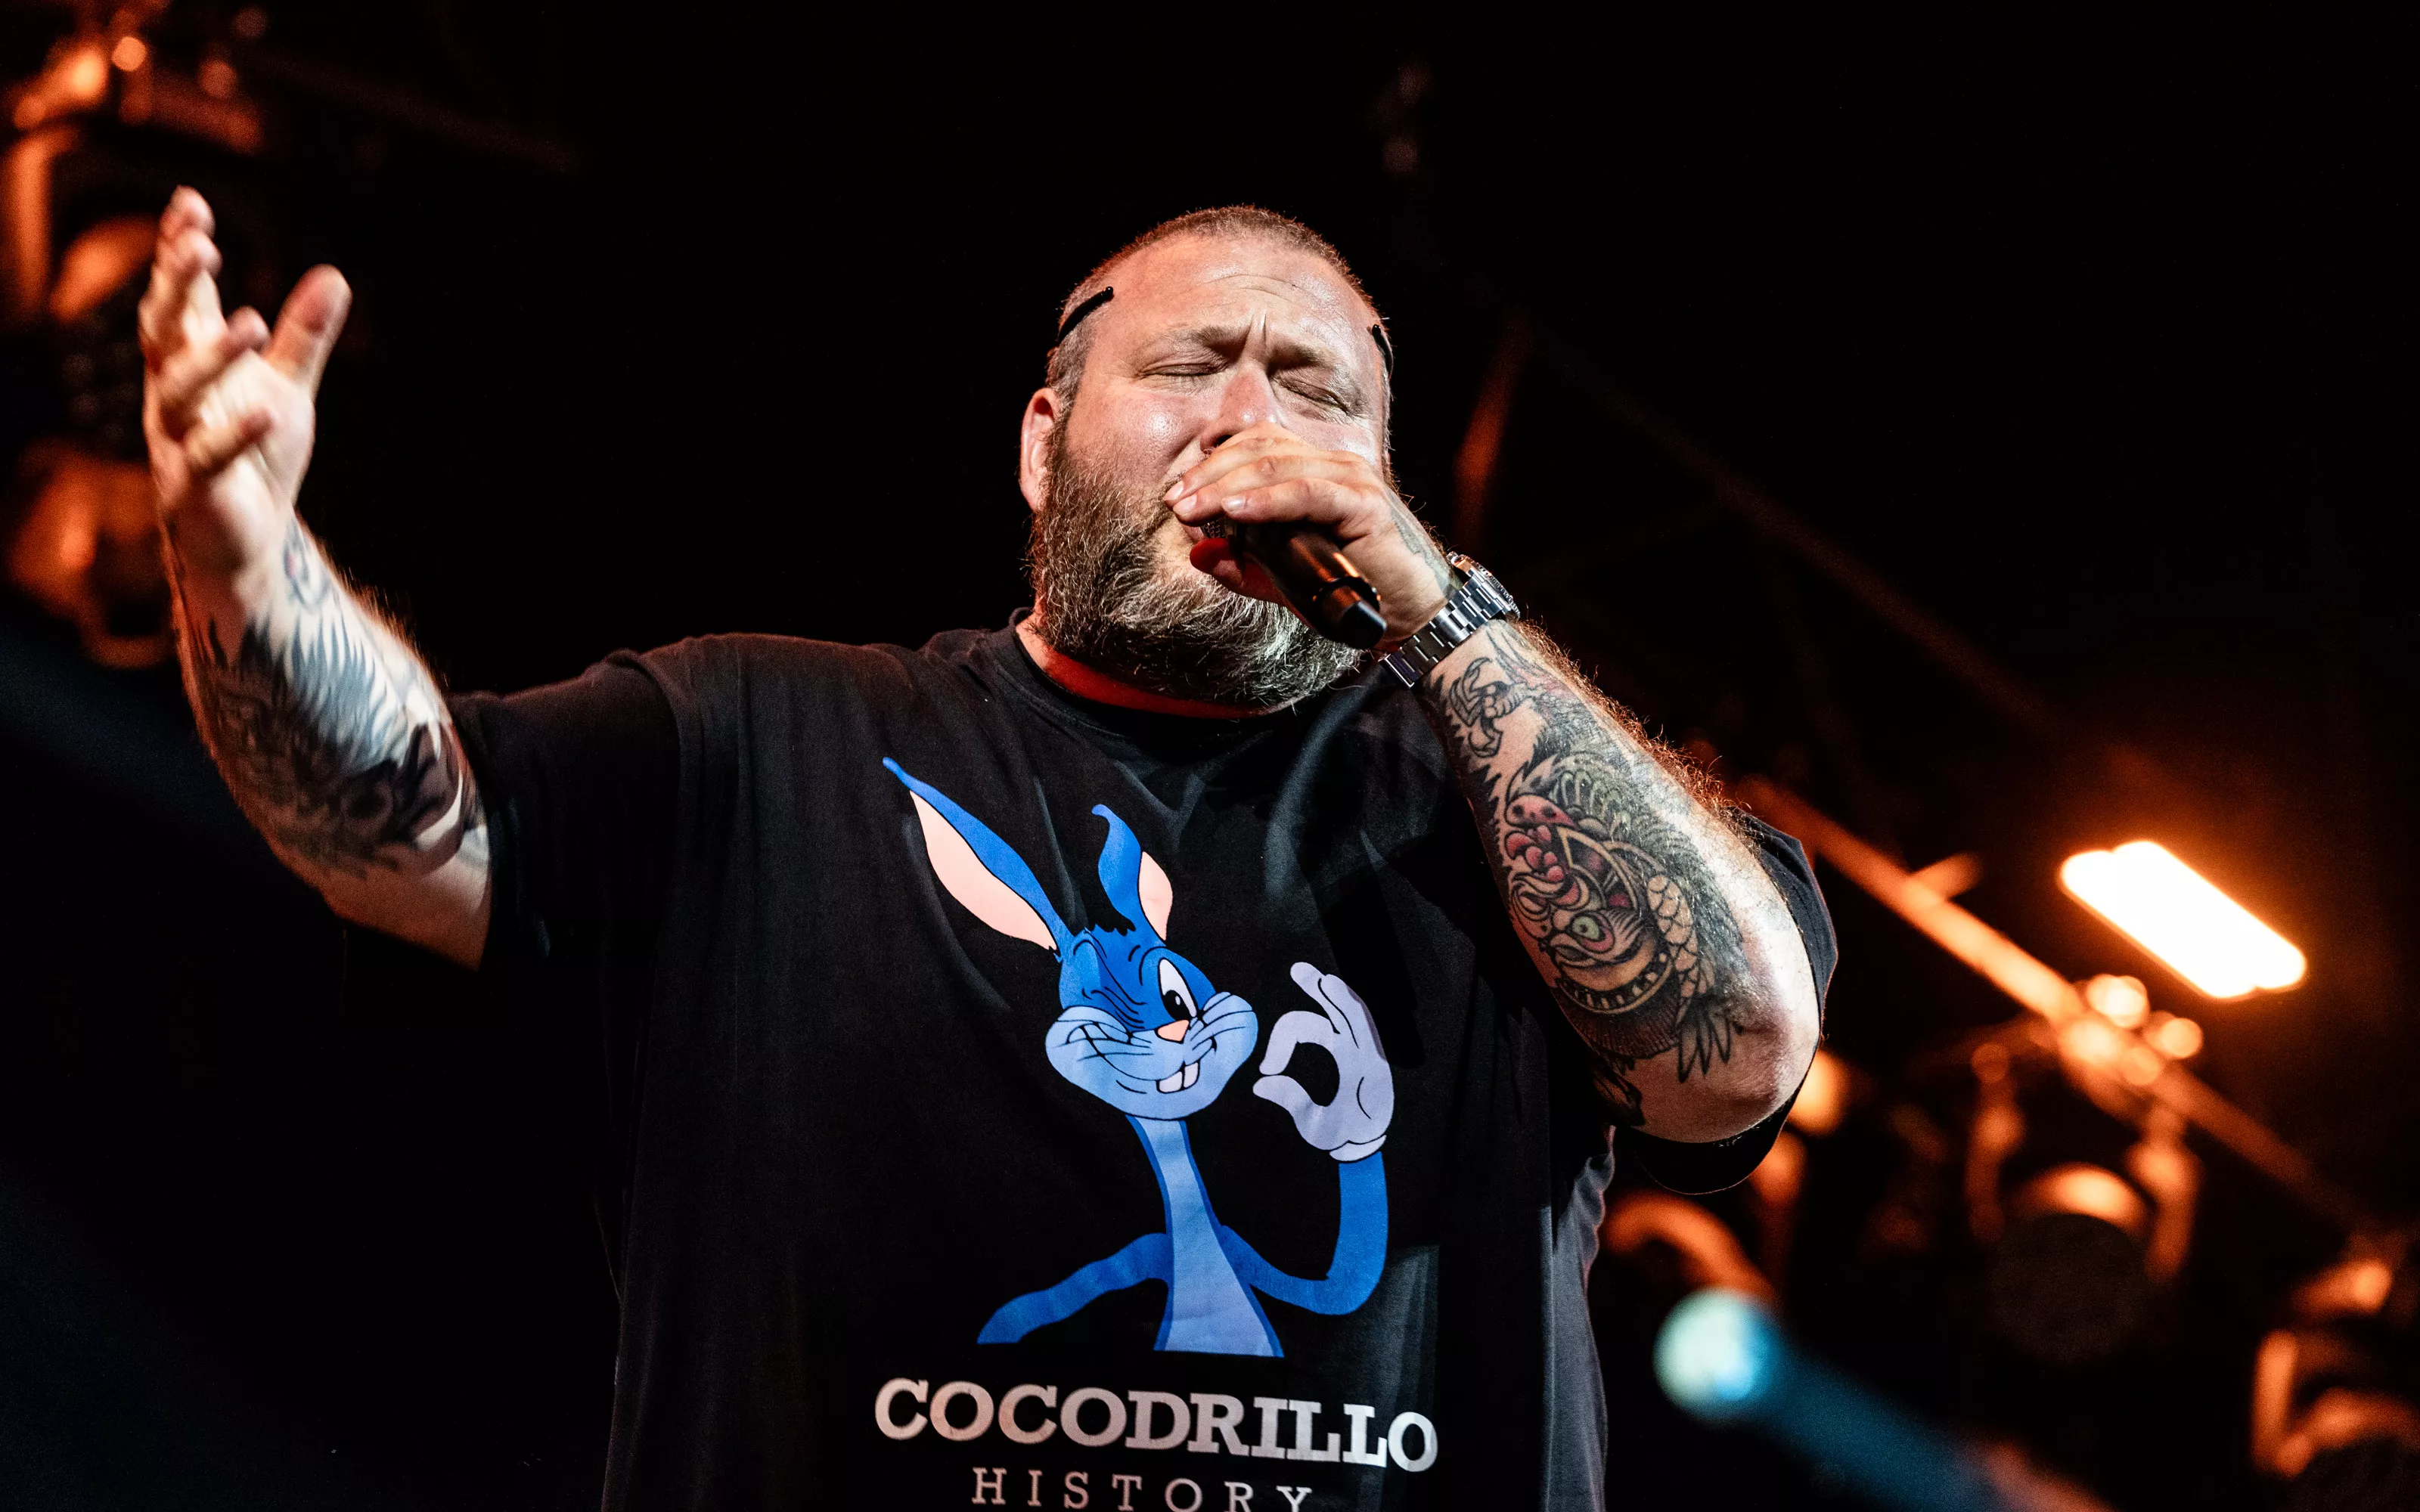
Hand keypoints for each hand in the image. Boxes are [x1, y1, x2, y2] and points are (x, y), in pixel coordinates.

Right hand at [141, 188, 350, 582]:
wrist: (247, 538)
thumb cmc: (256, 455)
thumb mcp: (288, 387)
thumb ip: (306, 337)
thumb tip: (335, 276)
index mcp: (189, 362)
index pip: (179, 298)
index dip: (178, 252)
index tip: (191, 203)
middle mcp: (172, 393)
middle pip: (162, 330)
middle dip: (175, 287)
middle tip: (201, 244)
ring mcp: (176, 440)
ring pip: (177, 390)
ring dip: (212, 355)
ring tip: (253, 321)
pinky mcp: (193, 487)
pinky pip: (206, 456)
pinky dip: (235, 432)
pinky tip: (267, 409)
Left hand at [1167, 424, 1452, 646]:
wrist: (1412, 615)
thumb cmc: (1354, 591)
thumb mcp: (1285, 581)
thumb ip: (1244, 565)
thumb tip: (1197, 553)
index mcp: (1316, 470)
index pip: (1256, 444)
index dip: (1212, 463)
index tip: (1177, 495)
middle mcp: (1334, 464)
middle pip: (1259, 448)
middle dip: (1208, 475)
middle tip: (1175, 503)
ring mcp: (1351, 479)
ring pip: (1276, 466)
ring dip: (1226, 487)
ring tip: (1192, 509)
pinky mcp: (1364, 504)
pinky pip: (1307, 493)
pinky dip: (1267, 500)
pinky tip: (1236, 512)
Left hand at [1253, 962, 1395, 1161]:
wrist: (1364, 1153)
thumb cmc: (1340, 1134)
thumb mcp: (1308, 1119)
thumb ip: (1288, 1098)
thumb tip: (1259, 1083)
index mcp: (1342, 1055)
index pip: (1309, 1028)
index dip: (1282, 1039)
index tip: (1266, 1068)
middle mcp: (1355, 1048)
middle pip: (1335, 1009)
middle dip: (1317, 988)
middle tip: (1296, 968)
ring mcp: (1368, 1054)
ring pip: (1351, 1014)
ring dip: (1335, 995)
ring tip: (1321, 979)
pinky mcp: (1377, 1064)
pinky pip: (1364, 1030)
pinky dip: (1351, 1009)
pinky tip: (1337, 992)